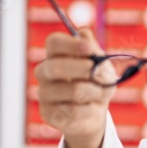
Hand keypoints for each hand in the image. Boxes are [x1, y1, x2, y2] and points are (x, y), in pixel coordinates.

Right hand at [34, 27, 112, 147]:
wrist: (95, 111)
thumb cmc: (97, 83)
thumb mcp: (102, 65)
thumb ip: (94, 51)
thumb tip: (84, 34)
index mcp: (56, 54)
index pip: (54, 43)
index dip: (71, 44)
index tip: (89, 48)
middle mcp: (44, 71)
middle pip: (55, 66)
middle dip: (81, 68)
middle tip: (95, 71)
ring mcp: (44, 93)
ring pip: (72, 91)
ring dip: (95, 92)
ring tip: (101, 93)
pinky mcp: (47, 113)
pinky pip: (74, 111)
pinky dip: (90, 109)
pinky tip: (90, 108)